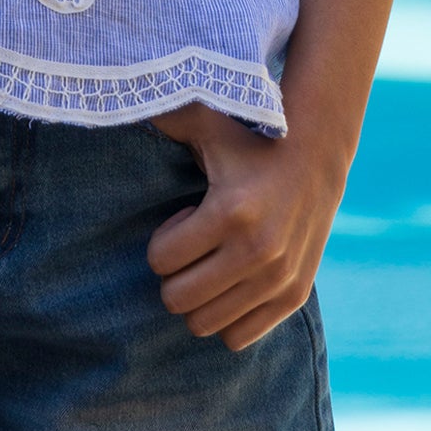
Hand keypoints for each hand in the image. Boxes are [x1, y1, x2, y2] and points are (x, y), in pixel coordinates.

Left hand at [145, 103, 345, 350]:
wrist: (316, 157)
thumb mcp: (207, 123)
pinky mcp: (294, 296)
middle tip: (195, 245)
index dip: (164, 240)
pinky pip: (239, 337)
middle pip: (177, 299)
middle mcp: (258, 250)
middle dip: (175, 274)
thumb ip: (164, 114)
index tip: (185, 218)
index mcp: (230, 211)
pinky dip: (228, 316)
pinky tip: (235, 279)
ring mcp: (278, 278)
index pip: (161, 260)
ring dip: (200, 296)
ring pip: (205, 324)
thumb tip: (113, 93)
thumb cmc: (248, 140)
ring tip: (216, 259)